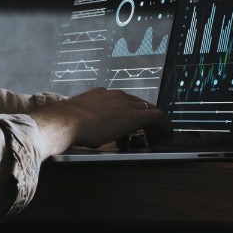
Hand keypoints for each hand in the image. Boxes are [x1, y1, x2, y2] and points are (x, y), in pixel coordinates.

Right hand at [30, 87, 171, 159]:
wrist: (65, 121)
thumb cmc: (65, 124)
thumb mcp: (76, 119)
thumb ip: (85, 122)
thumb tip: (84, 134)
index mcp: (101, 95)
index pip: (122, 102)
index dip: (128, 115)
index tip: (128, 129)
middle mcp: (115, 95)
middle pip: (137, 104)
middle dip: (143, 120)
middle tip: (145, 135)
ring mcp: (125, 103)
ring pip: (149, 109)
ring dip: (153, 125)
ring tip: (156, 138)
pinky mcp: (134, 115)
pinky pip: (157, 117)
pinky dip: (164, 126)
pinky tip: (166, 136)